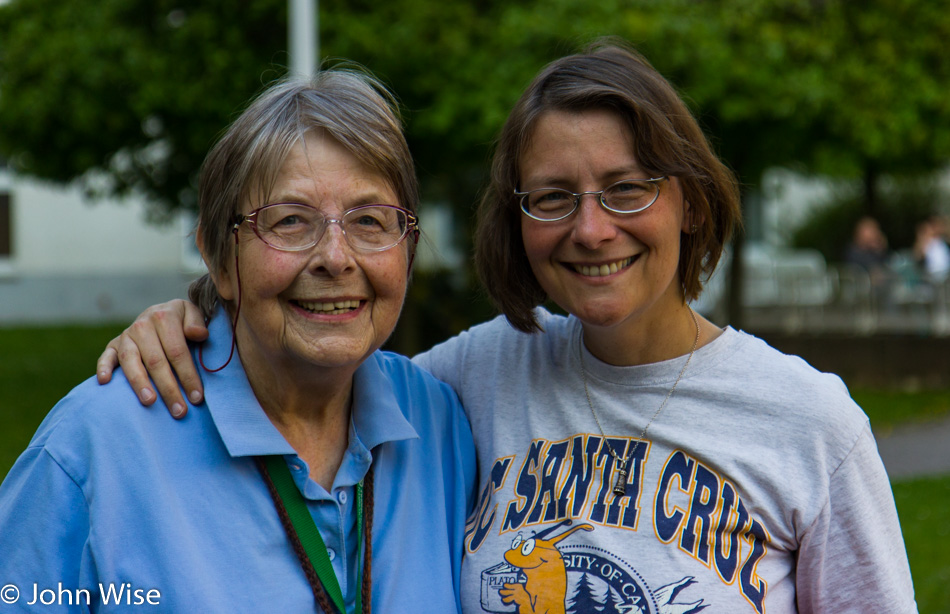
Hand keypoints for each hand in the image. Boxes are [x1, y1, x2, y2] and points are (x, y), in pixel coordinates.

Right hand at [96, 299, 207, 417]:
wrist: (160, 312)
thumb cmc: (182, 321)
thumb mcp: (192, 314)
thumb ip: (197, 322)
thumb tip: (199, 334)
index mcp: (164, 318)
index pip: (177, 352)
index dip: (188, 375)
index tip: (197, 397)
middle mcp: (143, 326)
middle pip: (156, 361)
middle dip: (169, 388)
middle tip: (179, 411)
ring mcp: (126, 336)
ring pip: (131, 362)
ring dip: (140, 384)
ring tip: (150, 402)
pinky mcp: (113, 345)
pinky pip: (106, 357)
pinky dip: (103, 368)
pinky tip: (105, 382)